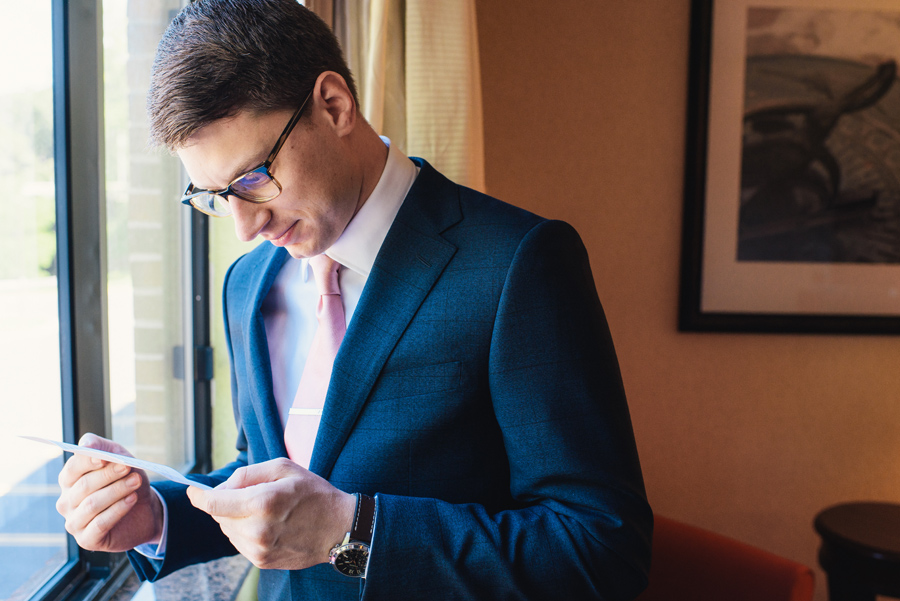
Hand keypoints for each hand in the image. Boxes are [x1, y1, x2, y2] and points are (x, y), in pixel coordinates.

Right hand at [56, 433, 162, 552]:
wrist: (145, 510)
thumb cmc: (127, 481)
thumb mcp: (120, 459)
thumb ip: (102, 447)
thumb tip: (85, 444)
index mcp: (70, 480)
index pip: (72, 468)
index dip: (87, 461)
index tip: (105, 457)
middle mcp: (66, 502)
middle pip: (84, 486)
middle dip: (108, 475)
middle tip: (129, 468)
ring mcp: (74, 522)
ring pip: (91, 504)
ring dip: (116, 491)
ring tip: (136, 482)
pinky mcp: (87, 539)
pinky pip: (99, 524)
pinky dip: (118, 509)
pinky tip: (132, 500)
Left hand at [186, 458, 354, 569]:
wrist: (338, 528)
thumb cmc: (314, 494)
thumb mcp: (284, 468)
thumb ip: (249, 473)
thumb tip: (223, 486)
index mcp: (262, 503)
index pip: (214, 503)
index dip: (198, 496)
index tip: (192, 490)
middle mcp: (257, 530)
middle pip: (219, 516)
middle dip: (226, 502)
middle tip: (252, 493)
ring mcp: (259, 549)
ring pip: (227, 530)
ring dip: (236, 518)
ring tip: (264, 510)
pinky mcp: (262, 561)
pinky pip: (239, 543)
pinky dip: (245, 531)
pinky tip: (266, 524)